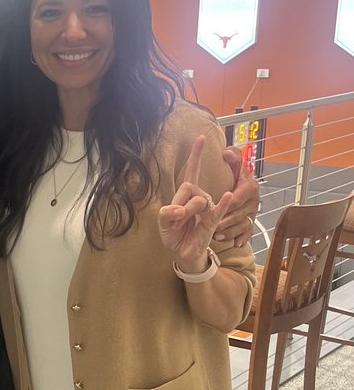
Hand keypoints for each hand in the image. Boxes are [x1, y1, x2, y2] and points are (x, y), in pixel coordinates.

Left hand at [159, 134, 231, 270]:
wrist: (183, 252)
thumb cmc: (174, 234)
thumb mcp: (163, 223)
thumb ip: (166, 214)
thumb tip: (180, 211)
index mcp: (187, 194)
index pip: (192, 172)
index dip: (196, 155)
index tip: (201, 137)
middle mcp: (199, 197)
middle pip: (189, 188)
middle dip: (178, 205)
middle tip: (176, 221)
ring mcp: (207, 208)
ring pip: (198, 200)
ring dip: (186, 214)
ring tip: (183, 226)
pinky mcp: (213, 221)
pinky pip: (217, 210)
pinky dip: (222, 203)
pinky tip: (227, 196)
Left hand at [214, 146, 259, 245]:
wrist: (238, 188)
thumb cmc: (233, 175)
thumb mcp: (233, 163)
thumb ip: (232, 156)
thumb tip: (227, 152)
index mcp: (250, 186)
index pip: (240, 196)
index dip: (228, 203)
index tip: (216, 207)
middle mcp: (254, 200)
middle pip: (239, 213)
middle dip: (226, 220)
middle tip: (212, 226)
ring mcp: (252, 213)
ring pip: (243, 225)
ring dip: (231, 231)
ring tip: (217, 236)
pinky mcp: (250, 223)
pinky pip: (248, 233)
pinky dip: (241, 238)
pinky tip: (234, 243)